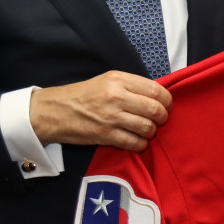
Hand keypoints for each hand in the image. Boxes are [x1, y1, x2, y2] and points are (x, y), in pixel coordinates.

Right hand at [30, 71, 172, 151]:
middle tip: (159, 120)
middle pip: (155, 109)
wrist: (55, 111)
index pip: (156, 90)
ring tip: (147, 130)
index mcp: (119, 80)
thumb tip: (158, 96)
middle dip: (163, 118)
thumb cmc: (83, 95)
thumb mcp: (107, 81)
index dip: (167, 100)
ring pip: (147, 127)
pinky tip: (137, 141)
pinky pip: (135, 143)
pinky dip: (141, 144)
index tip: (166, 105)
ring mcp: (111, 117)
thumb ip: (132, 86)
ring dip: (152, 132)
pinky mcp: (106, 135)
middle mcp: (116, 96)